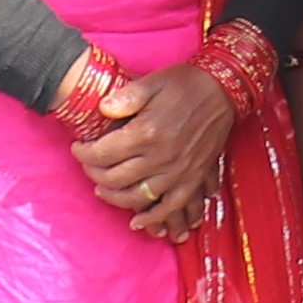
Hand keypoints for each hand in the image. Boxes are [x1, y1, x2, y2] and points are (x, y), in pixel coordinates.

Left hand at [75, 63, 237, 241]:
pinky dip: (152, 218)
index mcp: (147, 132)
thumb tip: (101, 109)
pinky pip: (170, 207)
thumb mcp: (152, 82)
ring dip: (115, 198)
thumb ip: (125, 97)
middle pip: (115, 178)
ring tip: (103, 189)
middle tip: (88, 165)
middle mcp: (161, 156)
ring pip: (137, 197)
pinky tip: (137, 221)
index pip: (103, 153)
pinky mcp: (193, 178)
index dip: (84, 153)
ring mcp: (178, 171)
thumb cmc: (186, 84)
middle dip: (94, 174)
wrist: (225, 89)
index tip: (78, 148)